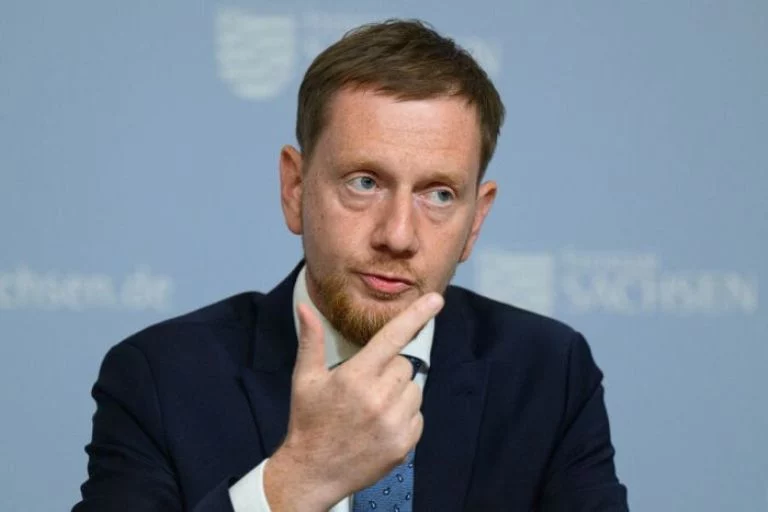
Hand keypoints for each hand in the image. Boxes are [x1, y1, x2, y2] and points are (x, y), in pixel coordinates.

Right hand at [264, 292, 443, 511]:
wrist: (314, 472)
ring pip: (414, 388)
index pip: (392, 338)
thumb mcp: (305, 379)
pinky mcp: (405, 442)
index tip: (436, 300)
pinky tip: (381, 424)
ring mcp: (394, 422)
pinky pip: (418, 414)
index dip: (416, 316)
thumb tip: (305, 309)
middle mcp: (379, 398)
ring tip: (373, 407)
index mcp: (356, 377)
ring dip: (399, 393)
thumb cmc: (309, 421)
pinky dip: (405, 415)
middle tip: (366, 386)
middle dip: (389, 369)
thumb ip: (311, 341)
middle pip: (404, 364)